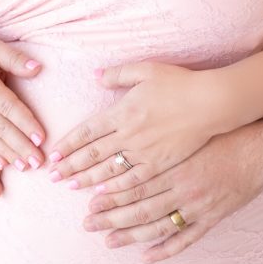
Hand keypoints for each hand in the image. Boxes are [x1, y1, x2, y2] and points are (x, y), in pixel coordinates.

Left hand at [47, 62, 221, 192]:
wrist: (209, 102)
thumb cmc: (179, 83)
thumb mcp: (147, 70)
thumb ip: (118, 73)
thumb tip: (96, 75)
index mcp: (124, 110)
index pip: (88, 130)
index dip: (69, 144)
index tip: (54, 154)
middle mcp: (129, 134)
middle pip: (93, 154)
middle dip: (71, 166)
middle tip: (53, 176)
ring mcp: (144, 151)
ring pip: (108, 171)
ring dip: (87, 179)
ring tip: (71, 186)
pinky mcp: (160, 163)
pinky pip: (132, 179)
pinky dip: (114, 188)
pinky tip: (103, 192)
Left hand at [81, 126, 262, 260]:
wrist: (262, 149)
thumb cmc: (224, 130)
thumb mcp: (193, 126)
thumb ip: (159, 122)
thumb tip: (127, 112)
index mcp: (174, 162)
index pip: (133, 183)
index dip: (110, 193)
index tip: (89, 199)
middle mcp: (182, 187)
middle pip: (139, 207)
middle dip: (110, 217)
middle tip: (88, 223)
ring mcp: (196, 206)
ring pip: (156, 226)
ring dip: (130, 234)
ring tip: (108, 240)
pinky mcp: (211, 218)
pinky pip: (184, 239)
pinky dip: (165, 250)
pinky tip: (147, 256)